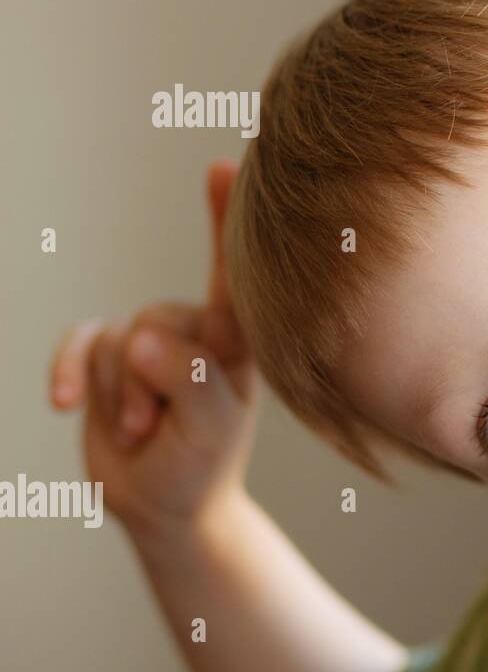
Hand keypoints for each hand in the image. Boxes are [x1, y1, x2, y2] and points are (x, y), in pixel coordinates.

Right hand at [48, 160, 259, 537]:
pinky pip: (79, 343)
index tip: (224, 165)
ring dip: (121, 397)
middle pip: (157, 320)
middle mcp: (195, 330)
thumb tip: (141, 338)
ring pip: (117, 341)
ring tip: (146, 433)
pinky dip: (71, 373)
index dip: (225, 218)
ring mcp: (149, 340)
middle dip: (150, 384)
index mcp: (236, 340)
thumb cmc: (202, 464)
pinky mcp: (106, 356)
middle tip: (166, 429)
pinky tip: (66, 403)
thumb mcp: (210, 429)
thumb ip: (189, 379)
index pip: (232, 274)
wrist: (162, 507)